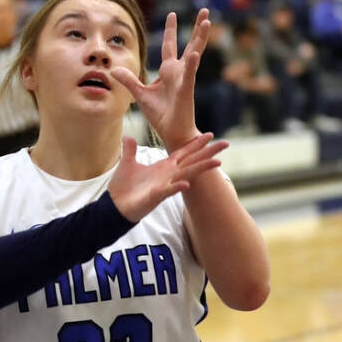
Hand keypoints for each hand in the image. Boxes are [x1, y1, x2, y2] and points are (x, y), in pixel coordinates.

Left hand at [107, 133, 225, 222]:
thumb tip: (128, 136)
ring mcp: (164, 185)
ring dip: (201, 168)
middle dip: (208, 152)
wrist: (116, 207)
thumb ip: (130, 150)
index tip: (210, 134)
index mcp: (163, 167)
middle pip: (192, 161)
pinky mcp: (155, 196)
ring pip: (186, 175)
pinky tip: (186, 184)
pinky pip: (168, 191)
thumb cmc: (124, 188)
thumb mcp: (127, 164)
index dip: (196, 144)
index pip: (183, 152)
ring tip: (218, 162)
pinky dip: (177, 187)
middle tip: (226, 144)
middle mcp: (168, 175)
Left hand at [112, 9, 209, 150]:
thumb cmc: (160, 115)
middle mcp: (179, 72)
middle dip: (196, 28)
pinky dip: (191, 64)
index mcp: (168, 71)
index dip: (171, 31)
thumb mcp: (140, 94)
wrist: (172, 133)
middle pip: (189, 44)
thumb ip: (129, 80)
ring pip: (194, 54)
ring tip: (207, 22)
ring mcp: (184, 79)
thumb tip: (114, 69)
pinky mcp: (186, 90)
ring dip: (200, 38)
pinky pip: (189, 75)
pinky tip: (195, 52)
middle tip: (204, 11)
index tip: (172, 14)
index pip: (170, 46)